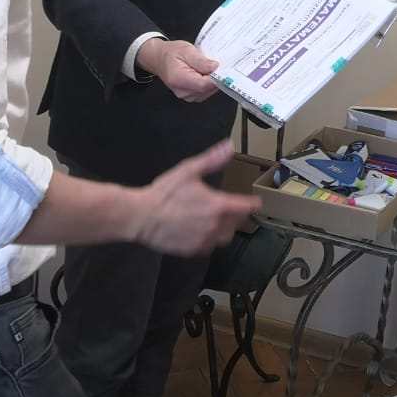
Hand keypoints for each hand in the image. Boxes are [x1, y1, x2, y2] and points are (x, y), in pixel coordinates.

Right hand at [131, 141, 261, 255]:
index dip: (252, 203)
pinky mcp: (192, 250)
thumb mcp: (188, 170)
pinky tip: (202, 231)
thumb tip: (230, 145)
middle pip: (238, 223)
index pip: (247, 207)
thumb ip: (211, 160)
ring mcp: (204, 240)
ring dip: (226, 229)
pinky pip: (209, 247)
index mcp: (219, 205)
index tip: (255, 201)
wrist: (141, 216)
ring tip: (218, 220)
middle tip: (232, 208)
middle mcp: (215, 226)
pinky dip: (210, 240)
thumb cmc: (165, 192)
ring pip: (225, 237)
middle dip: (238, 215)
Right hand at [138, 37, 219, 101]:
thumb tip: (215, 67)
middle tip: (218, 65)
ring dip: (212, 81)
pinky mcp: (190, 96)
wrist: (160, 59)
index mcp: (179, 79)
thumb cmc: (171, 53)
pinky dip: (208, 84)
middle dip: (215, 78)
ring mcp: (186, 96)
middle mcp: (182, 91)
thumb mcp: (186, 50)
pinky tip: (206, 74)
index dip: (216, 77)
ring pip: (208, 91)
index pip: (204, 84)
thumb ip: (200, 60)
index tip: (224, 69)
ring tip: (209, 67)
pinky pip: (205, 92)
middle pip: (207, 89)